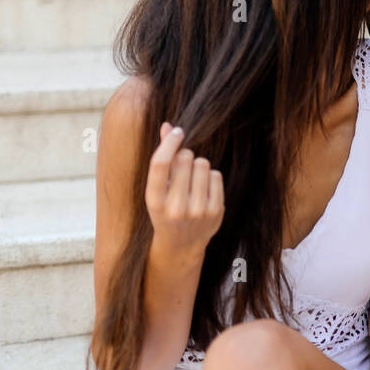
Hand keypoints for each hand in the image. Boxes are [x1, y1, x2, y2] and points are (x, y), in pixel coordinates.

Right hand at [144, 122, 223, 256]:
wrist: (181, 243)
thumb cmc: (166, 208)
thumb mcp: (157, 188)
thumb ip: (162, 157)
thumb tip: (167, 126)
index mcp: (154, 201)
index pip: (161, 163)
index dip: (169, 142)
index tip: (176, 131)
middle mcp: (175, 207)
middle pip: (185, 158)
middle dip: (184, 156)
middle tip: (182, 169)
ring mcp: (198, 210)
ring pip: (203, 163)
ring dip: (198, 165)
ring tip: (192, 180)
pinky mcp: (215, 211)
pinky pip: (216, 175)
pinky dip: (210, 176)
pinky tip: (203, 190)